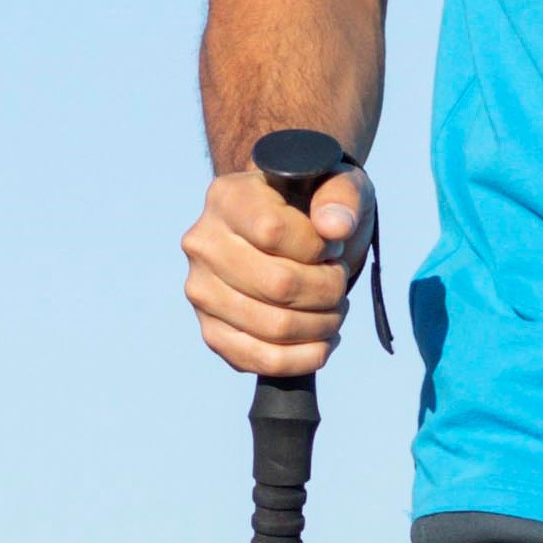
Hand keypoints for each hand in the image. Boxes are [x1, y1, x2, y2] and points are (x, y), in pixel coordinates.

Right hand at [181, 159, 364, 377]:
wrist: (283, 230)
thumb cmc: (310, 203)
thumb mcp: (335, 181)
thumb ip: (341, 195)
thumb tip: (335, 228)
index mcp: (227, 198)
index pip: (273, 232)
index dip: (318, 247)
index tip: (332, 246)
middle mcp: (203, 244)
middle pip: (278, 284)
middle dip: (328, 289)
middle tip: (339, 280)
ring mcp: (201, 292)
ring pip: (275, 327)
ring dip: (322, 324)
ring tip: (334, 308)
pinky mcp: (211, 332)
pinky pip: (261, 360)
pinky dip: (304, 358)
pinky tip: (323, 340)